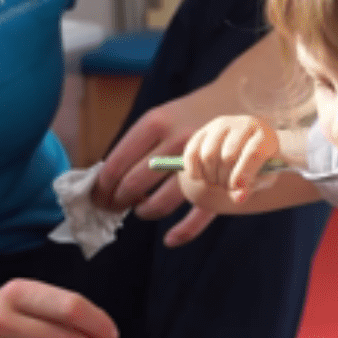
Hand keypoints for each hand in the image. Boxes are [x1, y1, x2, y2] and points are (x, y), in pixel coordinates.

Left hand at [90, 86, 222, 245]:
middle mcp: (177, 140)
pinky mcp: (221, 179)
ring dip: (145, 211)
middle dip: (118, 201)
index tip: (97, 195)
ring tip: (141, 209)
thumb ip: (137, 144)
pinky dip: (183, 232)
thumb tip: (107, 179)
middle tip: (115, 206)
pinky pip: (199, 213)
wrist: (240, 98)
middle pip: (135, 184)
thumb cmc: (192, 113)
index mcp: (156, 122)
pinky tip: (170, 239)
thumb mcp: (161, 116)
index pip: (117, 163)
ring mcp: (201, 161)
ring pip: (161, 201)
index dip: (102, 186)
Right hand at [182, 115, 280, 205]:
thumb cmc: (259, 166)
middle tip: (229, 188)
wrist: (249, 148)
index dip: (244, 173)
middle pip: (228, 156)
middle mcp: (243, 125)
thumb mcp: (263, 178)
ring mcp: (221, 125)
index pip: (253, 152)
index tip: (238, 188)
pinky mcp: (203, 131)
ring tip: (218, 182)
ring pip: (208, 155)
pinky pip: (191, 152)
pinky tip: (200, 177)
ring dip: (211, 176)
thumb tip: (238, 198)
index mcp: (264, 136)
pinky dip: (193, 170)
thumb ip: (252, 187)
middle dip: (226, 179)